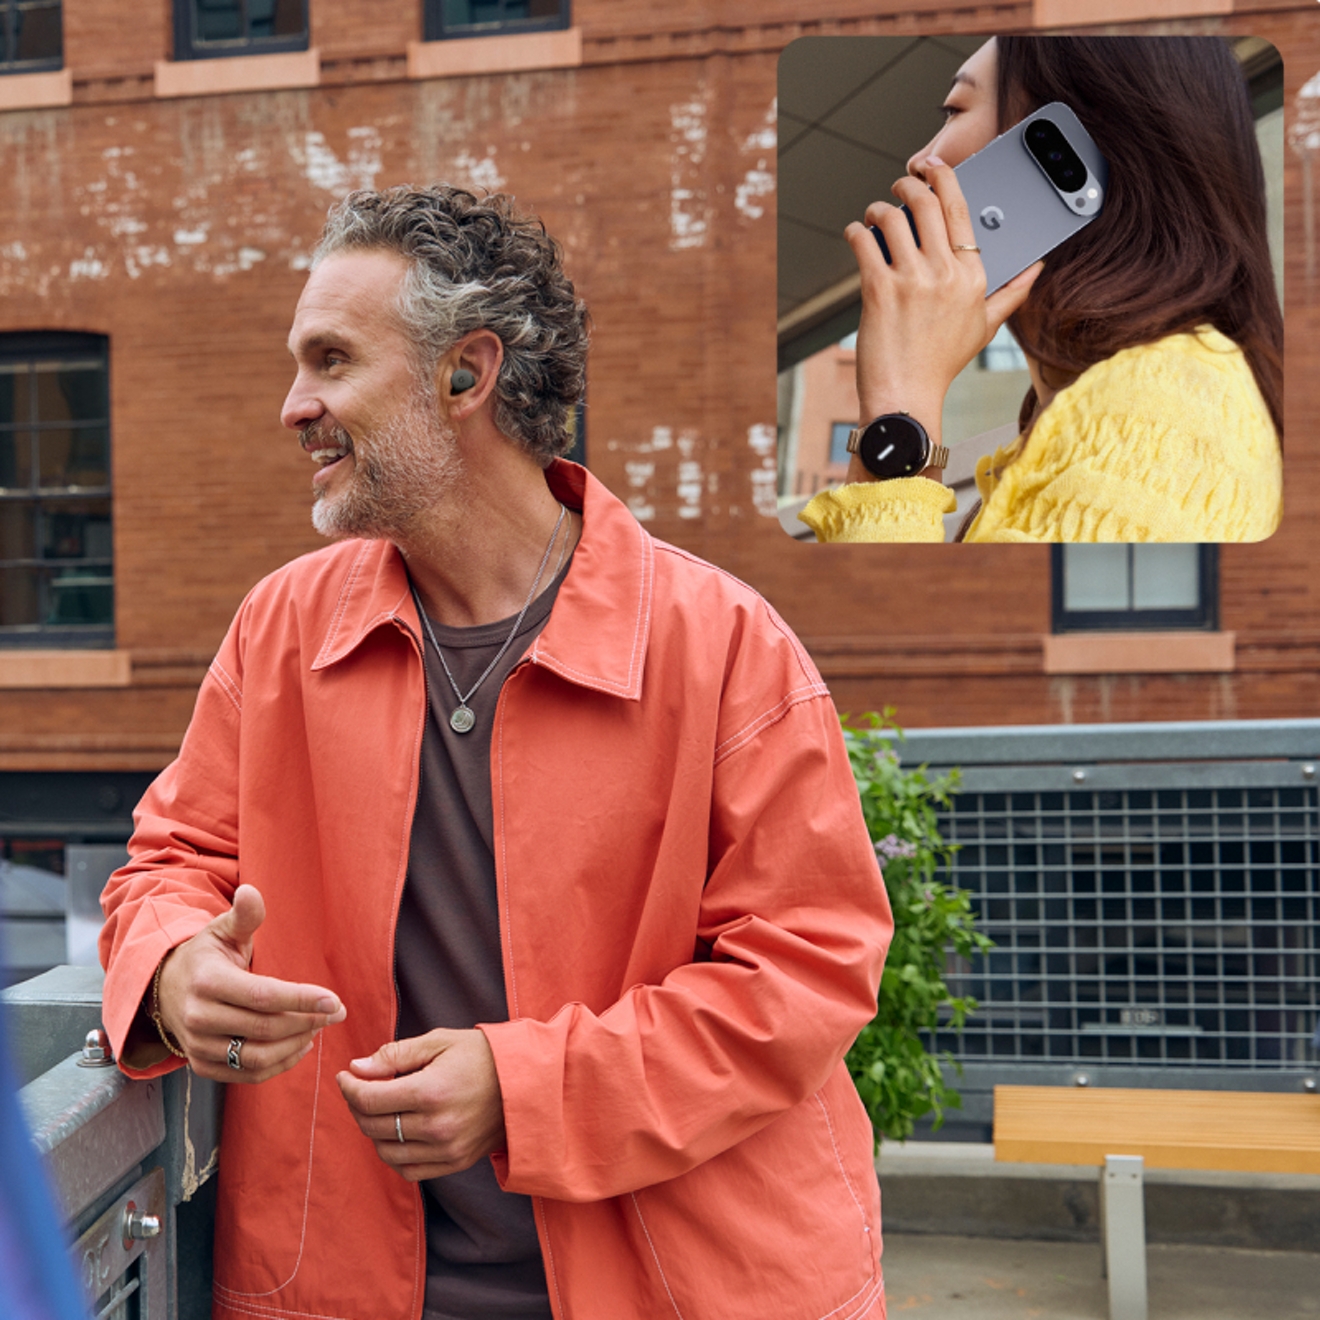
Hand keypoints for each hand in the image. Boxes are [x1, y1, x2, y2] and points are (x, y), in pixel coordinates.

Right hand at [155, 883, 345, 1082]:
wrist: (165, 989)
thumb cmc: (205, 956)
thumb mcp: (221, 930)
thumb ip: (243, 916)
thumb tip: (251, 892)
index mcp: (207, 981)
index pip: (263, 996)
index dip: (301, 999)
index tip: (334, 1001)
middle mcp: (198, 1017)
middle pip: (265, 1027)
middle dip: (307, 1021)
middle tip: (335, 1012)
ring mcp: (198, 1045)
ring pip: (257, 1056)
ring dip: (296, 1044)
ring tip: (318, 1027)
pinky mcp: (202, 1065)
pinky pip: (247, 1074)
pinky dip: (279, 1065)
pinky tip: (299, 1045)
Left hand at [336, 1029, 505, 1181]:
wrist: (525, 1082)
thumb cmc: (482, 1055)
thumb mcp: (439, 1041)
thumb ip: (395, 1054)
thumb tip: (357, 1068)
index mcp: (431, 1091)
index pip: (370, 1099)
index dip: (349, 1087)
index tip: (345, 1075)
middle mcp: (436, 1126)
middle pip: (373, 1125)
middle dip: (357, 1105)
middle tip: (359, 1087)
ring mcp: (445, 1150)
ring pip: (385, 1151)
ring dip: (372, 1130)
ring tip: (378, 1109)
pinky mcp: (453, 1163)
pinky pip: (408, 1169)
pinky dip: (393, 1153)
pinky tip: (396, 1132)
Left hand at [845, 155, 1042, 450]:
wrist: (907, 398)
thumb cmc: (941, 365)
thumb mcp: (985, 327)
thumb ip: (1012, 292)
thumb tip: (1037, 267)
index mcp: (973, 276)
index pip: (960, 209)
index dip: (943, 178)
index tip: (931, 167)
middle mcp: (945, 273)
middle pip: (926, 203)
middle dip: (908, 184)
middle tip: (899, 186)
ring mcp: (912, 281)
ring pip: (892, 217)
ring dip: (878, 207)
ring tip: (874, 214)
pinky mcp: (879, 291)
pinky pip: (863, 242)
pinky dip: (855, 232)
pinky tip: (854, 234)